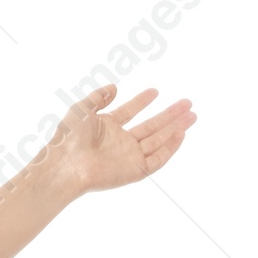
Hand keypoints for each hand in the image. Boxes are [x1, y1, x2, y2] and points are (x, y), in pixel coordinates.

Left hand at [46, 82, 196, 196]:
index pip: (130, 112)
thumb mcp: (81, 110)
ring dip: (176, 128)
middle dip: (169, 115)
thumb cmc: (67, 139)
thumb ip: (98, 97)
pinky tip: (181, 133)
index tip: (155, 91)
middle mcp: (119, 142)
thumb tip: (114, 87)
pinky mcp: (134, 170)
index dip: (142, 101)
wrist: (66, 165)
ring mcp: (128, 156)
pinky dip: (170, 147)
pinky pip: (157, 159)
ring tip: (191, 114)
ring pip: (158, 141)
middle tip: (187, 103)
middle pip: (150, 127)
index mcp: (106, 128)